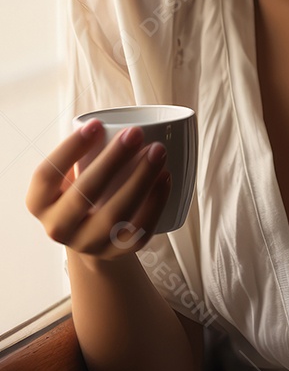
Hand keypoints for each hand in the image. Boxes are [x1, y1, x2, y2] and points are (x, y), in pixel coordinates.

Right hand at [25, 121, 171, 259]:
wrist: (90, 236)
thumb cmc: (82, 189)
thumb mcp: (69, 173)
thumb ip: (82, 151)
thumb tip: (114, 117)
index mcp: (40, 202)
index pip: (47, 175)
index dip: (70, 149)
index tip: (96, 123)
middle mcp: (58, 227)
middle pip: (83, 195)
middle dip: (112, 161)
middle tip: (136, 133)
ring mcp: (88, 244)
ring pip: (115, 216)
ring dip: (140, 180)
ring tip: (158, 151)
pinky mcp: (116, 253)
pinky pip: (139, 231)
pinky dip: (156, 203)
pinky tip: (166, 177)